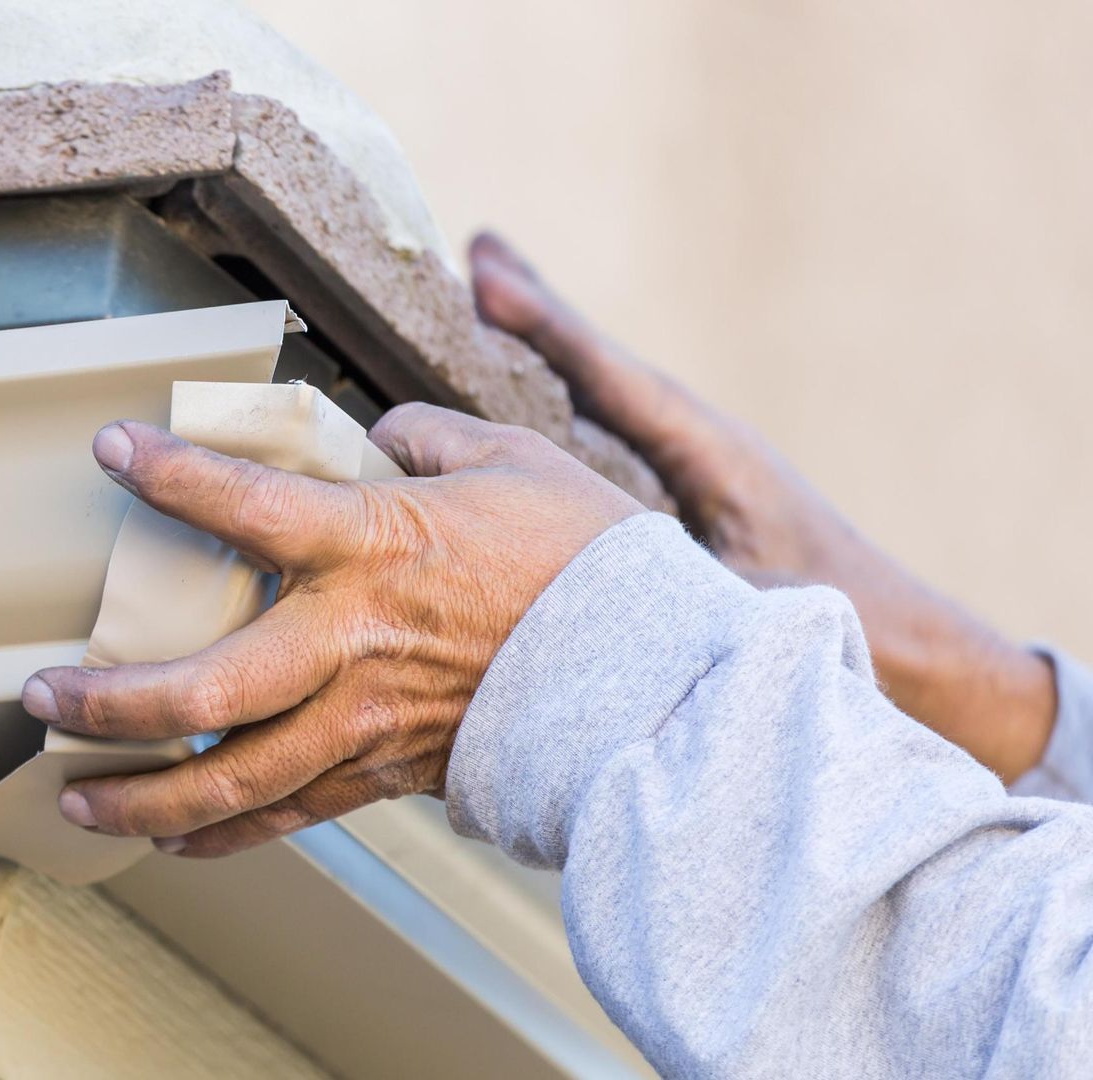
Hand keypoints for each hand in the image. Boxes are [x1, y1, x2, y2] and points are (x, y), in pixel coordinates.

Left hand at [20, 407, 641, 856]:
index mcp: (374, 544)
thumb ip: (424, 439)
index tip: (110, 449)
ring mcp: (366, 720)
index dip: (170, 475)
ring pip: (232, 776)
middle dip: (108, 701)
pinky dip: (222, 833)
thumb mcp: (509, 461)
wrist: (657, 675)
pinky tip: (168, 840)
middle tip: (39, 699)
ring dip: (141, 796)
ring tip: (73, 797)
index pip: (245, 505)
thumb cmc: (586, 558)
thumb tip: (377, 435)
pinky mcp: (390, 775)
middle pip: (204, 686)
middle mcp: (352, 641)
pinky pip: (290, 815)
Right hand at [467, 232, 1056, 779]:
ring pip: (604, 393)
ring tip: (491, 295)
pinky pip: (610, 431)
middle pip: (602, 365)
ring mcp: (692, 465)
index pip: (613, 378)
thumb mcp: (749, 600)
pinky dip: (566, 397)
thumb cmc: (839, 623)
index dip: (547, 328)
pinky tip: (527, 397)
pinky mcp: (686, 494)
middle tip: (481, 249)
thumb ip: (673, 577)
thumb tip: (587, 555)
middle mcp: (699, 443)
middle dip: (540, 311)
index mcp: (713, 452)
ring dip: (548, 349)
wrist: (909, 643)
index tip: (487, 278)